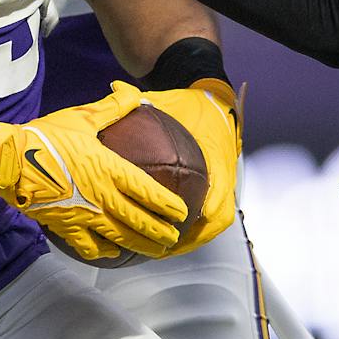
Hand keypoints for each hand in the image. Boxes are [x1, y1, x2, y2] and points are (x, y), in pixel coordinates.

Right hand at [0, 81, 189, 261]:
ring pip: (120, 237)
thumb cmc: (48, 136)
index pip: (147, 191)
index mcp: (109, 168)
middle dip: (160, 232)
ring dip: (140, 245)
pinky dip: (104, 252)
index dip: (168, 204)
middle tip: (174, 239)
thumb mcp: (83, 117)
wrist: (11, 161)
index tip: (183, 213)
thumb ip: (113, 107)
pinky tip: (112, 253)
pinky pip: (89, 245)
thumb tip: (134, 93)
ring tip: (155, 251)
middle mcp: (102, 196)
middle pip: (138, 221)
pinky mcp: (66, 226)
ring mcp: (85, 215)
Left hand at [142, 80, 241, 253]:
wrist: (212, 95)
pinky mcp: (215, 185)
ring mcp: (221, 182)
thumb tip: (115, 89)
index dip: (205, 215)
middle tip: (166, 249)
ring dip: (192, 237)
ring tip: (162, 249)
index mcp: (217, 157)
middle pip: (217, 219)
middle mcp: (223, 175)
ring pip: (212, 221)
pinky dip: (190, 225)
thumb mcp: (168, 99)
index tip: (186, 226)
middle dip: (194, 237)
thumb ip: (141, 98)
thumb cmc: (189, 101)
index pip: (219, 195)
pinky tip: (164, 230)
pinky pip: (207, 211)